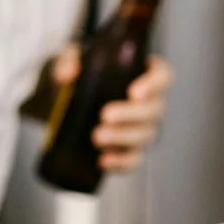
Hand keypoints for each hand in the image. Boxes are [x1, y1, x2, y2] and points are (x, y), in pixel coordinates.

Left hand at [52, 45, 174, 170]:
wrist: (60, 104)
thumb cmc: (75, 75)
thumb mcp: (68, 61)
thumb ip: (67, 60)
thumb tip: (68, 74)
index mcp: (142, 73)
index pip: (163, 76)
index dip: (154, 84)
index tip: (134, 93)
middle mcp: (148, 101)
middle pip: (154, 110)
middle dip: (131, 115)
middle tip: (105, 115)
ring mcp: (141, 128)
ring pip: (145, 136)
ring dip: (122, 138)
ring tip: (96, 137)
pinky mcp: (128, 150)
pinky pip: (133, 160)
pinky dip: (121, 163)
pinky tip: (103, 161)